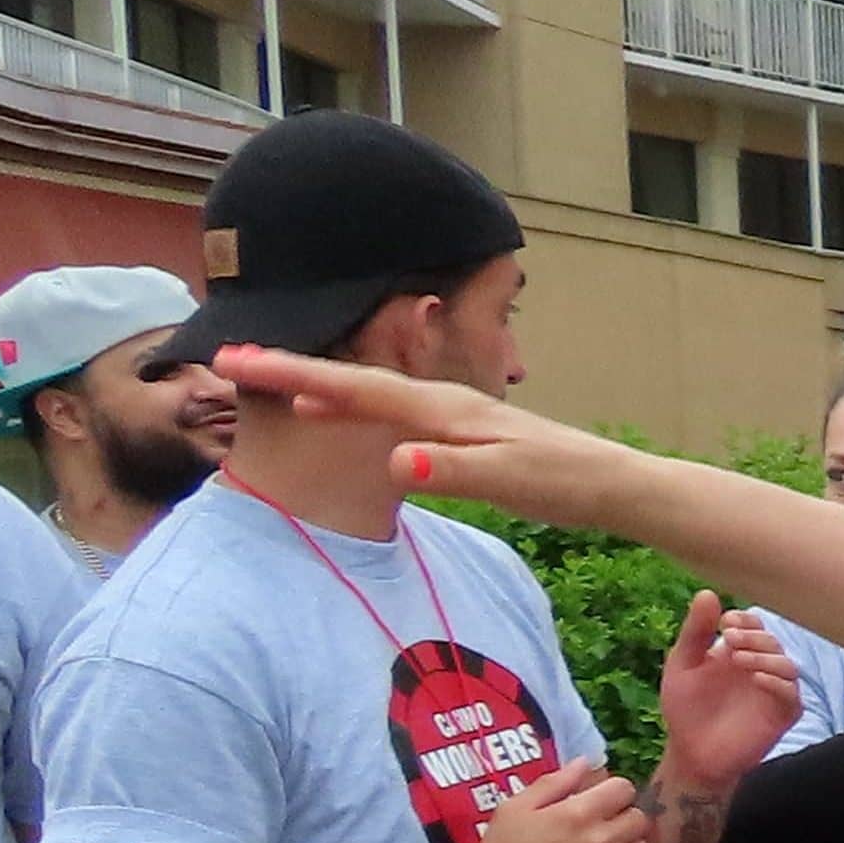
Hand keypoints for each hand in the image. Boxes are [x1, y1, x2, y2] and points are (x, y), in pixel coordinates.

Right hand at [217, 347, 652, 525]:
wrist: (615, 484)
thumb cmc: (566, 485)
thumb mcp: (509, 483)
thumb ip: (452, 472)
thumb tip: (393, 460)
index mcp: (444, 410)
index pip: (356, 388)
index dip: (294, 376)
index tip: (237, 361)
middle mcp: (442, 402)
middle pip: (353, 380)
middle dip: (290, 368)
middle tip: (228, 357)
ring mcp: (451, 414)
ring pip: (367, 391)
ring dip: (313, 382)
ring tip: (264, 377)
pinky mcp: (460, 431)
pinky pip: (386, 410)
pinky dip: (346, 404)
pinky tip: (330, 412)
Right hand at [445, 764, 658, 842]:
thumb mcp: (514, 810)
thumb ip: (553, 783)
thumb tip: (585, 763)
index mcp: (577, 813)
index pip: (624, 788)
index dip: (611, 791)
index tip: (596, 800)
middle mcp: (602, 840)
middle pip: (638, 816)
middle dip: (622, 815)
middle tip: (600, 825)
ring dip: (628, 842)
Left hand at [654, 593, 799, 789]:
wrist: (691, 753)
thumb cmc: (685, 709)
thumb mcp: (683, 664)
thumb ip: (696, 632)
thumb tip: (708, 593)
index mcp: (737, 652)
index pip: (753, 625)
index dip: (744, 621)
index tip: (724, 624)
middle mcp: (759, 668)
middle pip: (772, 642)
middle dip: (753, 638)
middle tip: (729, 640)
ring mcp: (773, 692)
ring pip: (787, 666)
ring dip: (766, 658)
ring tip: (739, 661)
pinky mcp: (782, 715)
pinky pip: (791, 695)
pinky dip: (776, 684)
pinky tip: (756, 680)